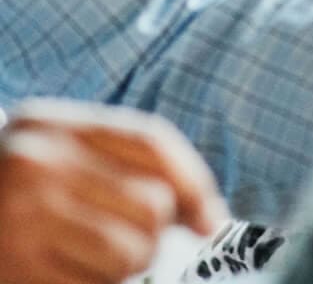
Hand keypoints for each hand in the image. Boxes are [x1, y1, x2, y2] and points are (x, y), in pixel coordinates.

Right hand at [0, 100, 224, 283]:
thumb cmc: (11, 185)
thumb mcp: (58, 152)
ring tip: (92, 260)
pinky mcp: (11, 271)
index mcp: (53, 125)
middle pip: (150, 205)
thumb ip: (126, 166)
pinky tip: (68, 275)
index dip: (193, 181)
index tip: (211, 220)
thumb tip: (209, 219)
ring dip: (125, 267)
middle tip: (128, 241)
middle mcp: (34, 166)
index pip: (150, 142)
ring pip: (127, 255)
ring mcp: (17, 222)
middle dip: (153, 233)